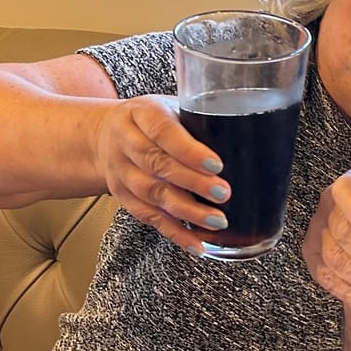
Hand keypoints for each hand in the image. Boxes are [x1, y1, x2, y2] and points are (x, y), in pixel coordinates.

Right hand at [93, 94, 230, 253]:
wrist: (104, 135)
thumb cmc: (151, 120)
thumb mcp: (169, 107)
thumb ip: (197, 120)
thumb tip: (247, 137)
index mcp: (141, 113)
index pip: (163, 131)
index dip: (189, 151)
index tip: (216, 165)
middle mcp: (126, 142)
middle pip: (157, 165)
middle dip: (193, 183)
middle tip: (223, 194)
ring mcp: (121, 172)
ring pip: (152, 195)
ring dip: (187, 211)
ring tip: (217, 221)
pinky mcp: (124, 198)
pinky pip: (149, 218)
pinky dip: (175, 233)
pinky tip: (197, 243)